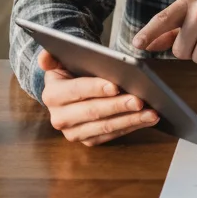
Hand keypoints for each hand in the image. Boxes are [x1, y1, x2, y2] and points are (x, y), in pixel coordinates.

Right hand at [38, 49, 159, 145]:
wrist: (69, 91)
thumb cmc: (71, 72)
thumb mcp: (60, 61)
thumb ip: (52, 57)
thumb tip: (45, 56)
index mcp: (52, 95)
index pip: (76, 90)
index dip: (96, 88)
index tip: (116, 85)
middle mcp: (60, 118)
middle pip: (94, 112)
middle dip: (118, 106)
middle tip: (141, 100)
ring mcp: (74, 133)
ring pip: (105, 127)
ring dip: (131, 120)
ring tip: (152, 112)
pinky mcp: (88, 141)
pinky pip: (113, 136)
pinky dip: (132, 127)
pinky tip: (148, 119)